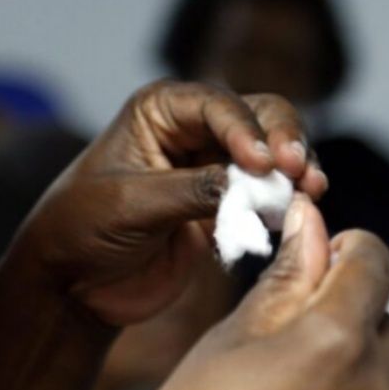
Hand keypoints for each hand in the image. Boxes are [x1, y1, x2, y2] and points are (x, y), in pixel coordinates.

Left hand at [11, 82, 328, 326]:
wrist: (77, 284)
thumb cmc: (83, 230)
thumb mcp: (132, 205)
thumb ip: (191, 190)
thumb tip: (247, 184)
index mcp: (161, 111)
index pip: (218, 104)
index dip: (246, 129)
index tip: (263, 164)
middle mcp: (195, 129)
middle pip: (262, 116)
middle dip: (286, 140)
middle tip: (299, 172)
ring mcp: (217, 167)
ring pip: (275, 154)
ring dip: (297, 170)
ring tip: (311, 191)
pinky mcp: (232, 206)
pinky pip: (271, 195)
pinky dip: (290, 200)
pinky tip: (299, 210)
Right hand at [105, 196, 388, 389]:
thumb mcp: (231, 340)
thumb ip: (286, 279)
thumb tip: (313, 221)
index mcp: (334, 337)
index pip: (374, 261)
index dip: (348, 249)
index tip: (324, 260)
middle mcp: (377, 382)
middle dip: (352, 307)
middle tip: (298, 332)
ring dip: (383, 355)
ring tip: (328, 373)